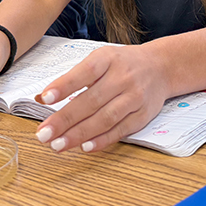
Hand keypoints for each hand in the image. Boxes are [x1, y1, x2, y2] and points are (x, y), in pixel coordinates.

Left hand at [34, 45, 170, 152]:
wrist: (161, 67)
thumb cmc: (123, 64)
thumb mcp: (100, 59)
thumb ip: (74, 78)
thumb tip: (44, 97)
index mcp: (108, 59)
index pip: (85, 72)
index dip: (64, 86)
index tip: (45, 98)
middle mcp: (123, 77)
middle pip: (91, 101)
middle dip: (65, 120)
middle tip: (44, 134)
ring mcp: (134, 97)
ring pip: (104, 119)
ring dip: (79, 134)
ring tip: (58, 144)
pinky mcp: (142, 115)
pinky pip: (120, 130)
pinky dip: (102, 140)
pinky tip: (85, 147)